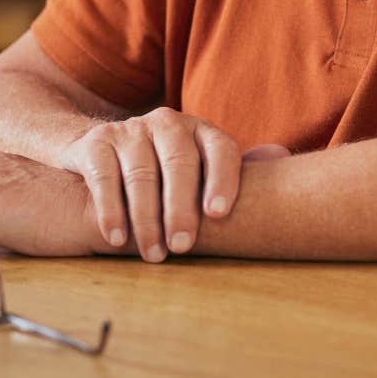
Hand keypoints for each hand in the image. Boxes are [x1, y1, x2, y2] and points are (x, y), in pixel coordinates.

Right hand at [59, 108, 256, 262]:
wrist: (99, 151)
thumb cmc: (163, 168)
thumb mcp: (198, 165)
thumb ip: (233, 169)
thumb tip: (281, 156)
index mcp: (201, 130)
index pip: (221, 149)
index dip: (222, 180)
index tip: (219, 214)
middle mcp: (168, 123)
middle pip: (179, 164)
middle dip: (181, 209)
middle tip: (183, 247)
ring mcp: (130, 130)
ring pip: (141, 174)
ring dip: (147, 219)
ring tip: (153, 254)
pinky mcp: (96, 142)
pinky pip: (104, 177)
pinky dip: (112, 211)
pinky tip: (118, 238)